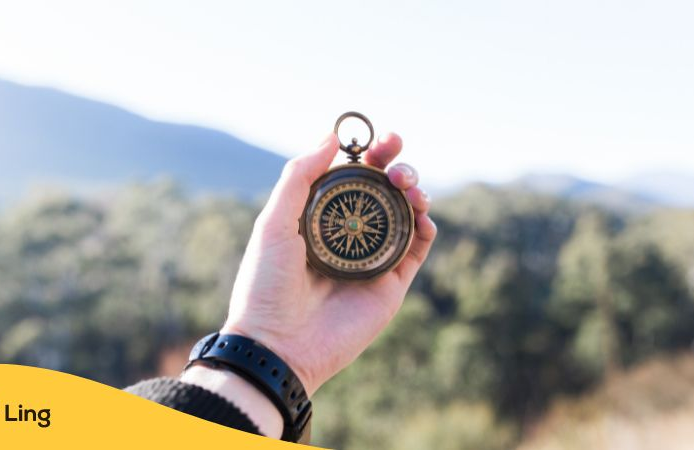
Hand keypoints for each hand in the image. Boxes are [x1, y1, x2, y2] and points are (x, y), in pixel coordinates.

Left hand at [221, 132, 435, 395]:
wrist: (278, 345)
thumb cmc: (267, 284)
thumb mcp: (274, 222)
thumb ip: (300, 176)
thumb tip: (331, 136)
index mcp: (320, 218)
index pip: (353, 177)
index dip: (370, 154)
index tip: (381, 138)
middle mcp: (349, 235)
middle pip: (384, 191)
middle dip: (397, 166)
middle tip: (397, 159)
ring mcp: (372, 259)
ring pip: (406, 214)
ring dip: (414, 191)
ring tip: (408, 186)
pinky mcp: (391, 284)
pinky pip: (417, 249)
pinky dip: (426, 227)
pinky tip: (422, 214)